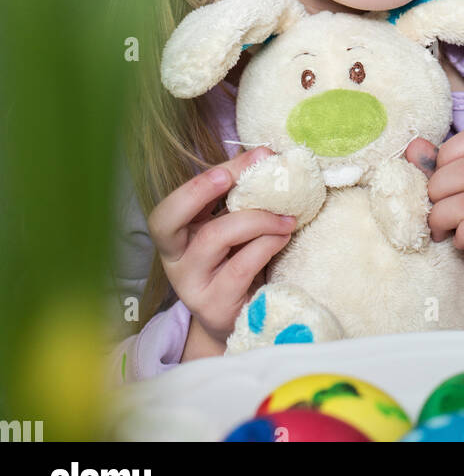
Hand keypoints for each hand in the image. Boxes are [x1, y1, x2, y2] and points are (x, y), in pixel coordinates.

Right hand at [147, 146, 297, 348]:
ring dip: (256, 219)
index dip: (196, 184)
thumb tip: (266, 155)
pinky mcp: (215, 305)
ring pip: (214, 237)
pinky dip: (266, 244)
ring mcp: (192, 284)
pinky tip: (283, 237)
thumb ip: (239, 197)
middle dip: (198, 191)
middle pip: (166, 221)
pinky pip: (241, 266)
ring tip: (286, 217)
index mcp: (177, 235)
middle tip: (232, 177)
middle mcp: (175, 259)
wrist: (245, 320)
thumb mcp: (233, 229)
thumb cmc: (239, 263)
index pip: (170, 206)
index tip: (231, 168)